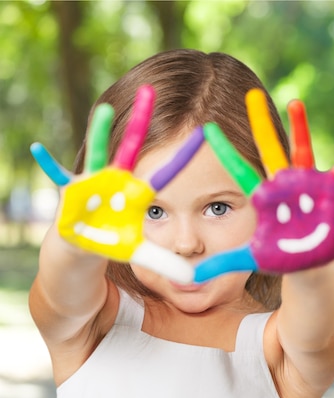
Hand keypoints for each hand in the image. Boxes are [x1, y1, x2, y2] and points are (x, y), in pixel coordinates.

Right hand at [30, 85, 203, 283]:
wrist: (82, 247)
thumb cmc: (112, 242)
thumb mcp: (140, 253)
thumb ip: (164, 263)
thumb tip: (193, 281)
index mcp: (137, 192)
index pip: (166, 172)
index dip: (183, 157)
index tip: (205, 131)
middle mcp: (118, 180)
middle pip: (132, 146)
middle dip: (140, 120)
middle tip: (150, 90)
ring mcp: (94, 183)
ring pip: (98, 153)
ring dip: (99, 133)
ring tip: (104, 111)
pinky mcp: (71, 193)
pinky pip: (57, 177)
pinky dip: (48, 165)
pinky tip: (38, 148)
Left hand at [195, 89, 333, 281]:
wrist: (306, 261)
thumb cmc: (278, 256)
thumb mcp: (247, 258)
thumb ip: (219, 263)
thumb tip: (188, 277)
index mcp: (262, 196)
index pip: (238, 170)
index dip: (225, 151)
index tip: (207, 128)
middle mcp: (281, 184)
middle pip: (268, 149)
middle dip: (260, 124)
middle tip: (251, 95)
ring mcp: (304, 184)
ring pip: (301, 151)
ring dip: (300, 128)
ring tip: (295, 103)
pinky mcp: (326, 190)